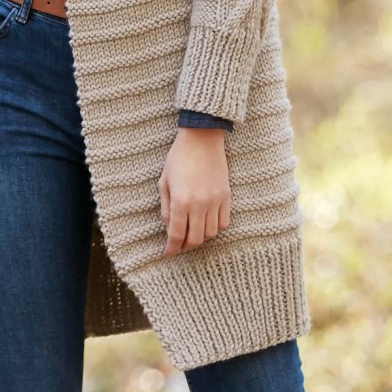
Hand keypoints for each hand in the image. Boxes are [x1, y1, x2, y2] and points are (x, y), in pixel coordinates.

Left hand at [158, 127, 230, 257]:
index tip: (168, 254)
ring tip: (193, 232)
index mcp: (181, 201)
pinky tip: (207, 223)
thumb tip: (169, 228)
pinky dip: (215, 228)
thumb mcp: (164, 182)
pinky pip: (224, 222)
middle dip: (186, 246)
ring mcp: (215, 201)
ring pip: (211, 234)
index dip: (172, 249)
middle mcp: (199, 204)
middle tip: (180, 244)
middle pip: (195, 239)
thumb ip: (166, 208)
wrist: (202, 138)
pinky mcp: (226, 196)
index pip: (177, 235)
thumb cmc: (179, 157)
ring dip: (201, 237)